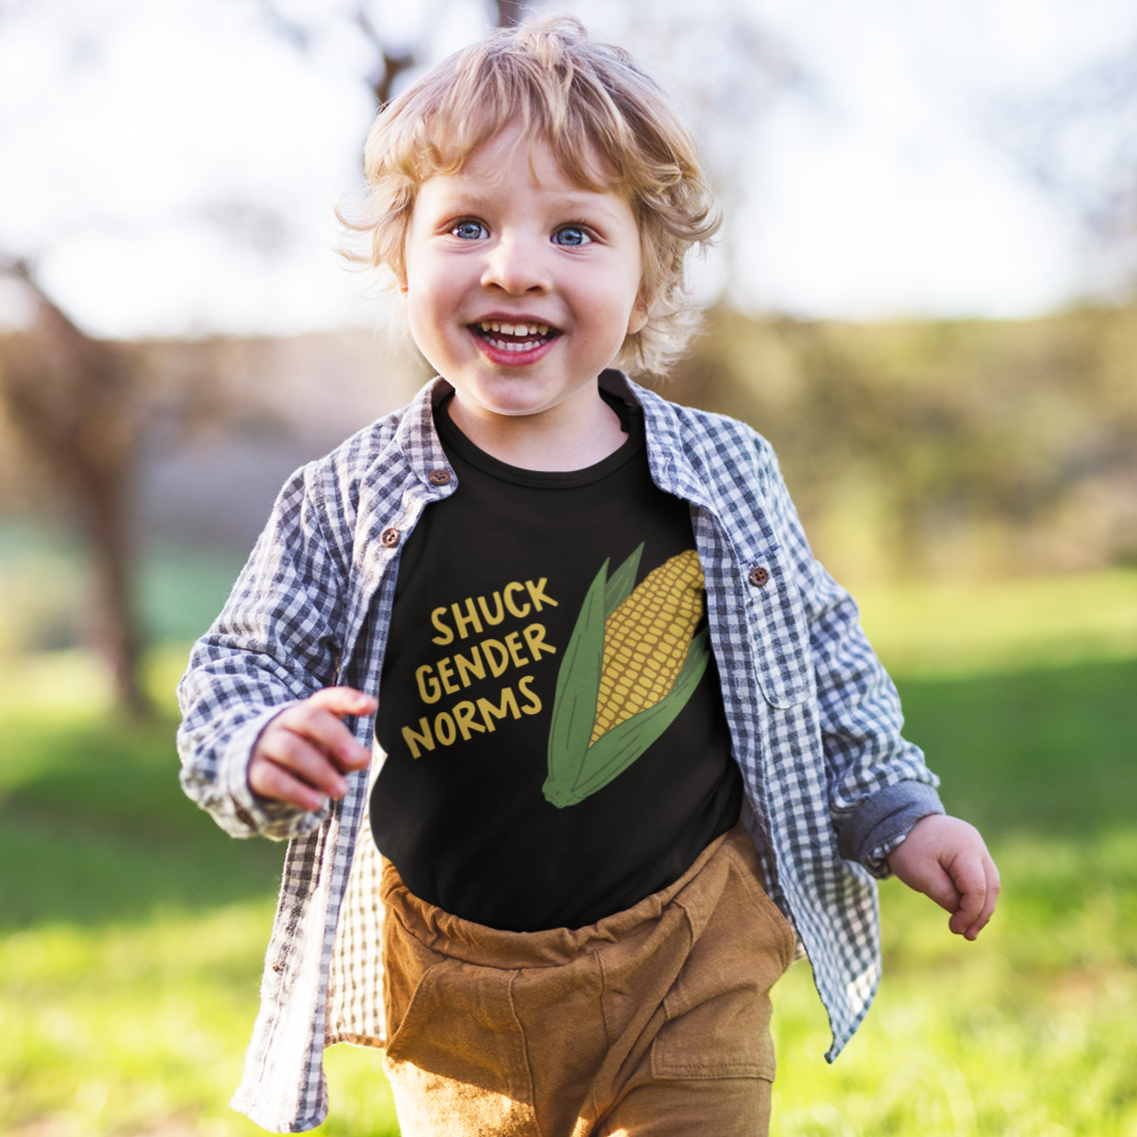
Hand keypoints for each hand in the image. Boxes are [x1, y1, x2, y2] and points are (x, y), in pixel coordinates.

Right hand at [248, 687, 376, 812]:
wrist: (256, 772)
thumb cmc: (304, 757)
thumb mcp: (329, 755)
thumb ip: (347, 755)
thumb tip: (363, 758)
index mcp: (308, 713)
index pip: (328, 699)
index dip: (348, 699)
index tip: (372, 706)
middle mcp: (285, 722)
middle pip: (310, 718)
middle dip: (336, 737)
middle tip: (358, 759)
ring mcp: (266, 745)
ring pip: (291, 749)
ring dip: (320, 771)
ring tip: (342, 791)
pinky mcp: (253, 771)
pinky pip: (273, 778)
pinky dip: (296, 792)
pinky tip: (316, 803)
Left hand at [886, 814, 999, 939]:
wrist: (898, 820)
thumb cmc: (907, 847)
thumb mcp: (920, 875)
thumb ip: (944, 895)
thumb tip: (963, 913)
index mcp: (965, 848)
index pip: (977, 888)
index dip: (970, 913)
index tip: (955, 929)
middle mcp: (976, 845)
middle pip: (990, 886)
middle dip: (981, 914)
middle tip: (968, 935)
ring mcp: (976, 845)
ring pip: (989, 881)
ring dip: (981, 906)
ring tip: (968, 928)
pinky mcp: (970, 849)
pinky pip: (979, 875)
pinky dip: (975, 894)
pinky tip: (965, 910)